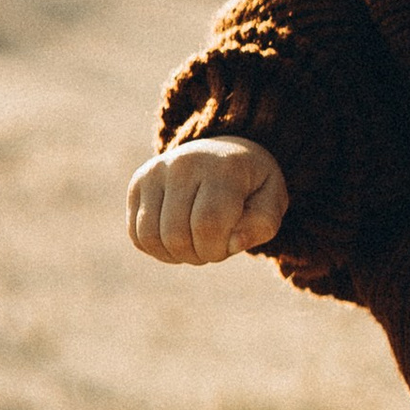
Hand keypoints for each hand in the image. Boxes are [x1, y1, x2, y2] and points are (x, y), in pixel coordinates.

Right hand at [125, 135, 288, 264]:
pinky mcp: (138, 183)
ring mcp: (155, 171)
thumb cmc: (251, 185)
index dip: (218, 248)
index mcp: (222, 167)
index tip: (231, 243)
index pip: (208, 224)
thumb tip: (233, 244)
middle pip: (176, 235)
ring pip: (151, 237)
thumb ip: (262, 225)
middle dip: (199, 254)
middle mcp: (183, 163)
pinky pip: (137, 235)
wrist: (224, 153)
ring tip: (196, 243)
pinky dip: (158, 249)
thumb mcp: (272, 201)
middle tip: (215, 244)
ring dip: (176, 255)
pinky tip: (178, 240)